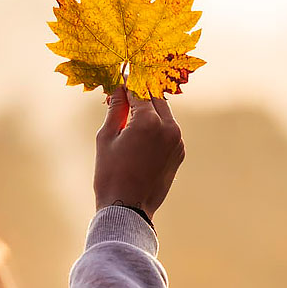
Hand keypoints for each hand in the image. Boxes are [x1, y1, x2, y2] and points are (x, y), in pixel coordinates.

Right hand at [94, 88, 184, 220]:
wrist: (128, 208)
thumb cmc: (111, 174)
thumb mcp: (106, 137)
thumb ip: (115, 109)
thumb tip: (117, 89)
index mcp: (149, 121)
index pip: (138, 90)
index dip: (127, 83)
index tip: (118, 79)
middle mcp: (169, 127)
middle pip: (156, 97)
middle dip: (141, 93)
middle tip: (124, 93)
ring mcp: (178, 141)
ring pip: (165, 113)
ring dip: (150, 109)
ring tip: (130, 114)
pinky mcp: (179, 153)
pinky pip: (169, 130)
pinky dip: (157, 126)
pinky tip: (140, 133)